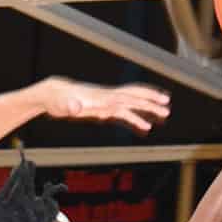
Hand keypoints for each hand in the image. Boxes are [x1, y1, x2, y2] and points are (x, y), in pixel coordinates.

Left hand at [39, 79, 169, 132]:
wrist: (53, 94)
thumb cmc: (57, 100)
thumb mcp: (62, 105)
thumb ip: (71, 106)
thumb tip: (77, 107)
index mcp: (103, 97)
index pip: (129, 96)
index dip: (145, 98)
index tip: (159, 101)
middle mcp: (108, 97)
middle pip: (135, 95)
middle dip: (152, 99)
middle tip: (168, 104)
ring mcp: (107, 102)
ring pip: (133, 103)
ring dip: (148, 108)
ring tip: (165, 113)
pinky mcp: (104, 108)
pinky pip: (124, 113)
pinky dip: (136, 119)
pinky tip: (145, 126)